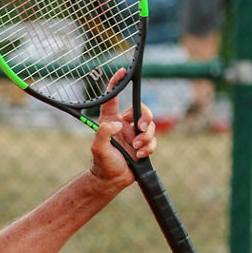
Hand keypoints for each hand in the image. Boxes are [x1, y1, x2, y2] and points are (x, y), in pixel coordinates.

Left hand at [90, 68, 157, 187]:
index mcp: (110, 121)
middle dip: (146, 117)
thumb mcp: (98, 149)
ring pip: (150, 126)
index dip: (116, 84)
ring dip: (146, 137)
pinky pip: (153, 140)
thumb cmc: (102, 164)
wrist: (111, 181)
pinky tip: (140, 155)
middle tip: (142, 127)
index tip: (122, 71)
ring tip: (137, 148)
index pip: (113, 98)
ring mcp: (134, 134)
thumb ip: (102, 135)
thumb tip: (115, 125)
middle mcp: (123, 125)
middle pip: (141, 110)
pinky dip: (149, 147)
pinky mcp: (143, 145)